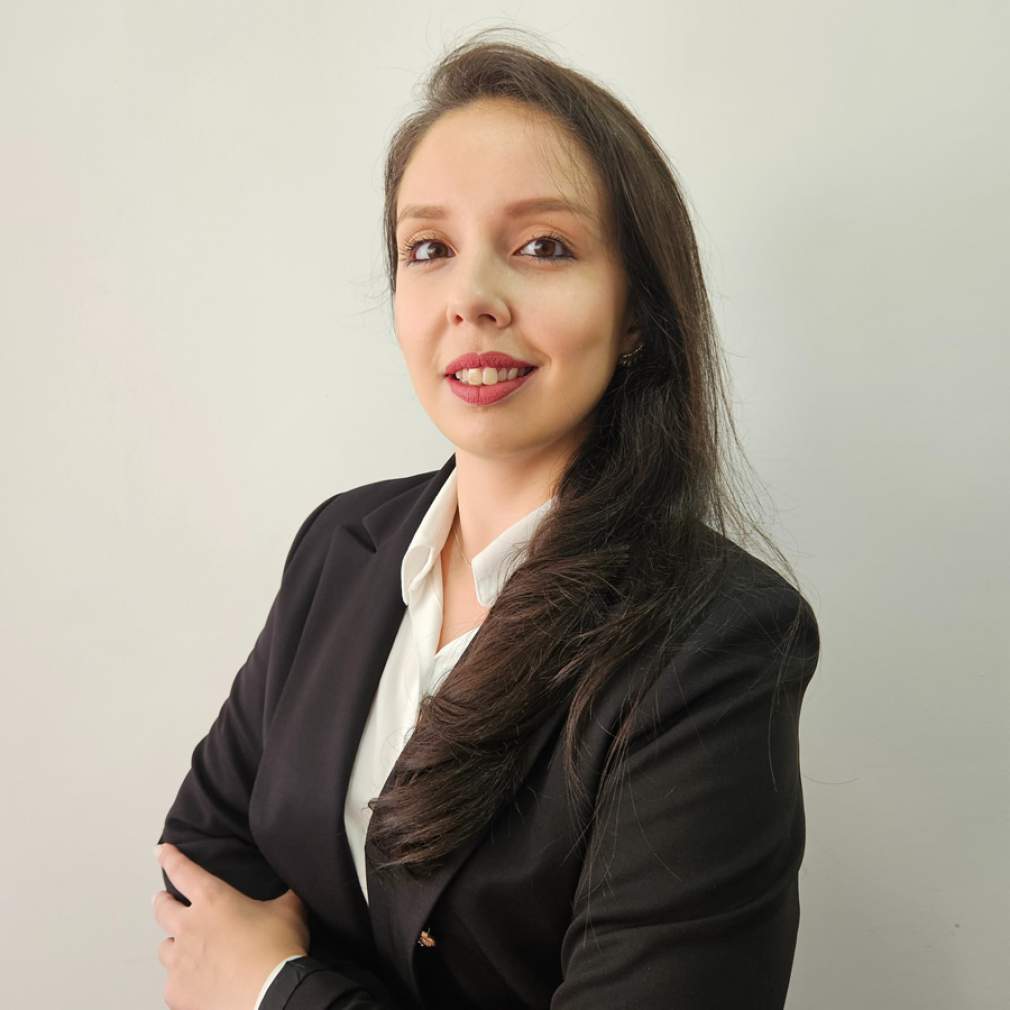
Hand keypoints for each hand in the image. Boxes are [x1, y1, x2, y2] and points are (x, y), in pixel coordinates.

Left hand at [153, 842, 309, 1009]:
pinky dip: (183, 981)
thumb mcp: (289, 911)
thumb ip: (286, 895)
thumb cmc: (278, 950)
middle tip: (164, 901)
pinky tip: (198, 984)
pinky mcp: (178, 992)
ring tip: (186, 950)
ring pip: (165, 948)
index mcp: (214, 900)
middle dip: (162, 902)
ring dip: (174, 945)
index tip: (161, 851)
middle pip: (162, 909)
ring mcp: (180, 962)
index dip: (170, 858)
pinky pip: (173, 983)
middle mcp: (190, 927)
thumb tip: (296, 885)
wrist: (270, 996)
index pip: (184, 871)